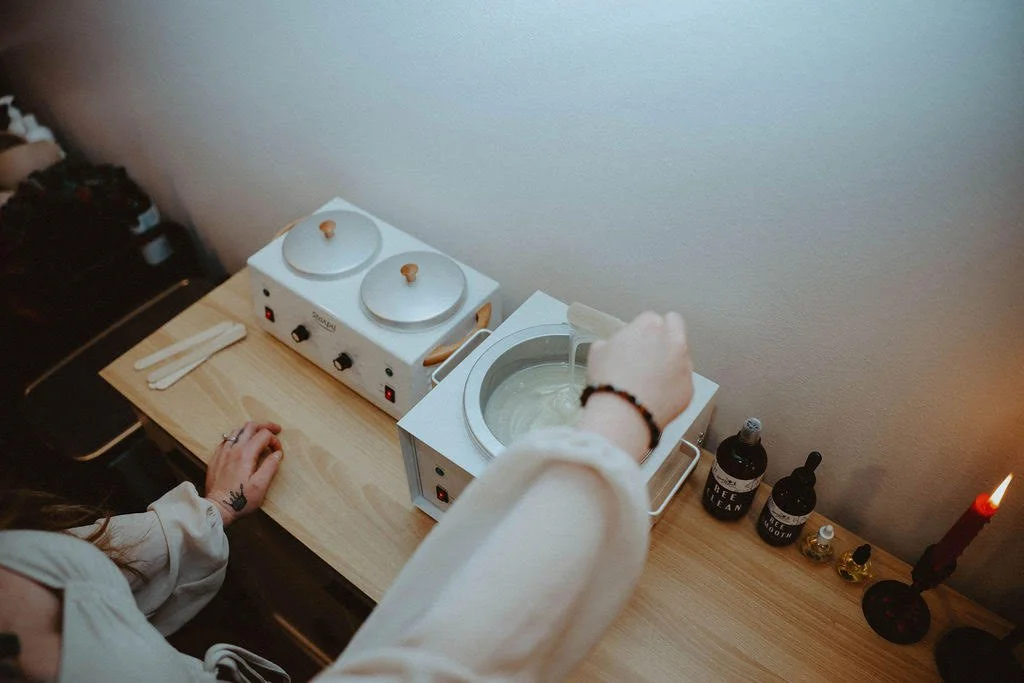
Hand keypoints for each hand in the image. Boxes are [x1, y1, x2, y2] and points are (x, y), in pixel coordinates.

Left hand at [205, 421, 283, 526]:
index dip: (275, 441)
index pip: (264, 435)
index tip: (278, 452)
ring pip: (237, 430)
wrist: (217, 508)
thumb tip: (277, 453)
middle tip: (275, 430)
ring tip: (259, 435)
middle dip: (265, 426)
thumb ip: (270, 467)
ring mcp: (222, 452)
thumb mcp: (261, 486)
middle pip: (250, 426)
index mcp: (246, 454)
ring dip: (250, 430)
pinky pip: (227, 439)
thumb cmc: (240, 499)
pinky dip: (238, 437)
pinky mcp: (216, 457)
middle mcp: (233, 449)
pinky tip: (242, 445)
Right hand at [578, 312, 693, 458]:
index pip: (650, 318)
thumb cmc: (609, 383)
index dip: (640, 330)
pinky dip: (672, 385)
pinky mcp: (689, 388)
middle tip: (649, 350)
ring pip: (680, 355)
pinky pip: (682, 381)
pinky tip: (654, 394)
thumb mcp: (597, 352)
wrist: (623, 415)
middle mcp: (672, 341)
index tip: (635, 340)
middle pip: (674, 326)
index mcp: (649, 326)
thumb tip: (614, 346)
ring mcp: (684, 365)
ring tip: (650, 378)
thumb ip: (613, 341)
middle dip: (664, 334)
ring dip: (669, 360)